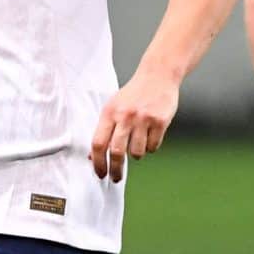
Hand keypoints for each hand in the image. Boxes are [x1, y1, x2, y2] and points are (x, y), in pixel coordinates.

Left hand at [89, 65, 179, 182]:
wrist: (157, 75)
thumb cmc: (133, 95)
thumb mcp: (113, 107)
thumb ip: (104, 130)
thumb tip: (93, 157)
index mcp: (110, 112)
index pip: (98, 143)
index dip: (98, 163)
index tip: (100, 174)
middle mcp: (125, 116)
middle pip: (117, 152)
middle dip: (115, 170)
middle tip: (116, 178)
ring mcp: (143, 119)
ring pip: (137, 153)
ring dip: (137, 154)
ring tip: (138, 141)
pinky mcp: (160, 121)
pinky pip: (153, 147)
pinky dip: (151, 146)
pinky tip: (150, 133)